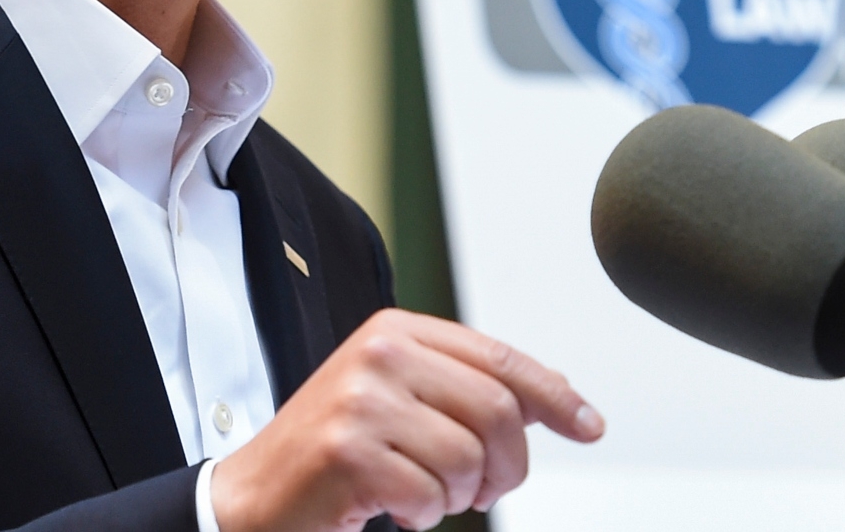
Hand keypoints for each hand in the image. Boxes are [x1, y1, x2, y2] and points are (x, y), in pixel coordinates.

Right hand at [208, 308, 603, 531]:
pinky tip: (392, 507)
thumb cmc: (335, 449)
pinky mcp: (348, 452)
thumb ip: (465, 386)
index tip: (588, 425)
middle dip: (506, 465)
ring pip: (468, 459)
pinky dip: (422, 515)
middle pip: (497, 411)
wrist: (255, 497)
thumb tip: (558, 399)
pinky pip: (429, 495)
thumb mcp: (399, 396)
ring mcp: (361, 401)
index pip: (499, 358)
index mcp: (396, 330)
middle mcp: (379, 354)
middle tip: (485, 489)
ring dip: (458, 496)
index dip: (555, 395)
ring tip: (422, 493)